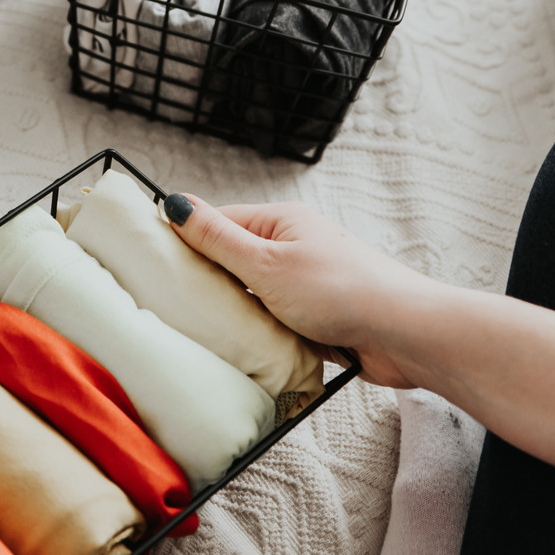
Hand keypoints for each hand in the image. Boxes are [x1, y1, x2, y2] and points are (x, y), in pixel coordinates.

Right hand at [164, 194, 446, 387]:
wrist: (403, 334)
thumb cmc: (341, 289)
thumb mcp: (266, 262)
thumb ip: (218, 238)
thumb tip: (175, 203)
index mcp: (282, 222)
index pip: (218, 223)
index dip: (184, 241)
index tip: (150, 261)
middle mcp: (293, 248)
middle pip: (232, 263)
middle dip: (207, 284)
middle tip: (172, 303)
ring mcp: (304, 285)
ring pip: (251, 298)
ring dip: (234, 315)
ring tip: (204, 331)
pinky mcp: (315, 320)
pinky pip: (272, 325)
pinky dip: (259, 337)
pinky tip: (241, 351)